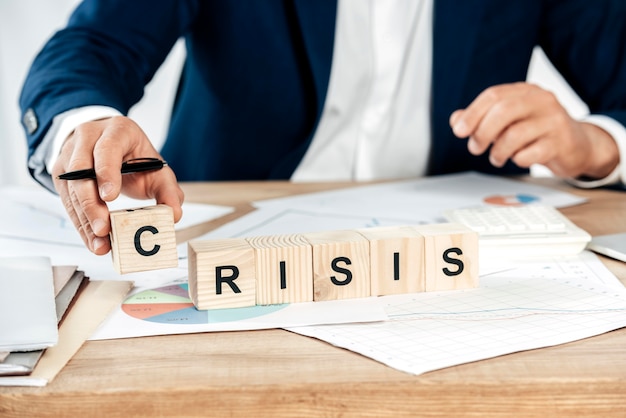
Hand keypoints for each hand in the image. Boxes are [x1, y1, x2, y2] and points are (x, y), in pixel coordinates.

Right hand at [52, 116, 183, 254]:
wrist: (111, 145)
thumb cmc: (135, 157)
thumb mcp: (156, 169)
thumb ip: (168, 191)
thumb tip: (174, 215)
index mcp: (116, 131)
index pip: (107, 148)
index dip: (107, 172)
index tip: (110, 197)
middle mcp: (88, 138)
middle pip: (82, 170)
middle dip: (92, 203)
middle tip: (104, 228)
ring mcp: (70, 155)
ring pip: (72, 189)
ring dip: (85, 220)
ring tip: (100, 243)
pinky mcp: (61, 174)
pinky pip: (67, 201)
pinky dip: (81, 224)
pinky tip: (93, 241)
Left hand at [449, 82, 618, 178]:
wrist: (578, 145)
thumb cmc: (538, 132)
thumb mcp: (509, 122)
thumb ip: (481, 119)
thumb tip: (456, 120)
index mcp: (525, 91)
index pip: (493, 95)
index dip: (472, 114)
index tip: (459, 131)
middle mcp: (541, 101)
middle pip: (503, 111)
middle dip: (482, 132)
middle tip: (475, 148)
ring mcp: (554, 121)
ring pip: (515, 134)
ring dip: (498, 151)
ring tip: (496, 158)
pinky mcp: (561, 142)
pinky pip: (531, 153)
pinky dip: (518, 159)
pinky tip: (519, 159)